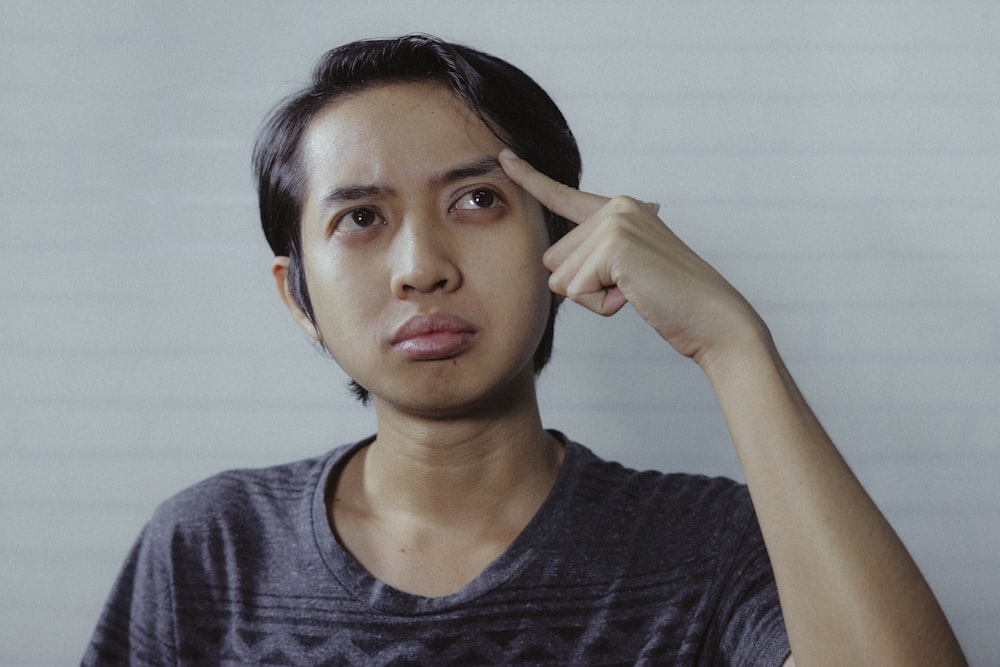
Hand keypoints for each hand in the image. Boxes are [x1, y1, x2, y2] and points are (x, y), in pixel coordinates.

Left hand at [499, 149, 765, 365]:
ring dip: (593, 298)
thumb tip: (562, 272)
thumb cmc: (673, 302)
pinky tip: (634, 297)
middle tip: (631, 287)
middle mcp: (616, 207)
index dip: (530, 178)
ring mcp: (615, 222)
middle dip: (583, 287)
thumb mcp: (629, 270)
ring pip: (560, 278)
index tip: (504, 157)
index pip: (563, 196)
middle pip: (552, 259)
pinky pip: (576, 291)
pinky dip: (601, 307)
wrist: (714, 319)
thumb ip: (599, 257)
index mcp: (620, 208)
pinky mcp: (614, 245)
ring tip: (636, 291)